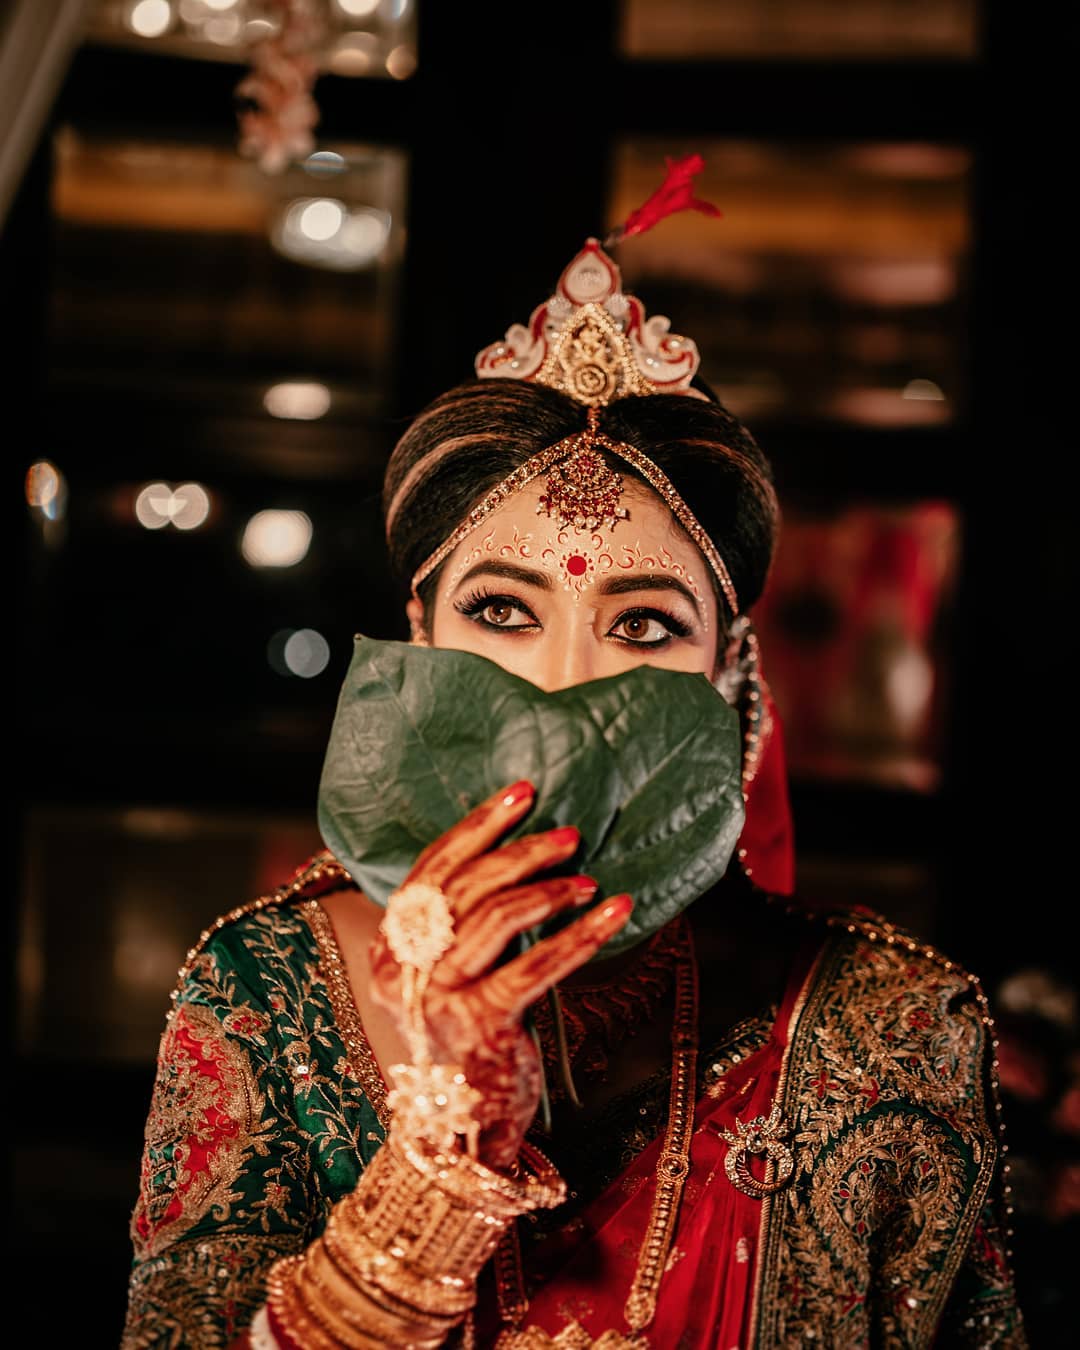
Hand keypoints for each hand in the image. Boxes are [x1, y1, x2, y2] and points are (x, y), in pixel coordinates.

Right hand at [368, 779, 630, 1167]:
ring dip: (550, 891)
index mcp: (390, 949)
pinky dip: (581, 934)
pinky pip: (536, 964)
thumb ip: (456, 930)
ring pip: (495, 917)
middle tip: (569, 835)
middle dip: (521, 851)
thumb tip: (515, 860)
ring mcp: (438, 999)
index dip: (476, 825)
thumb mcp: (443, 983)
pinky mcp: (481, 1025)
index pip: (430, 868)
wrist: (460, 1137)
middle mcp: (404, 970)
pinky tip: (615, 913)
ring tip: (589, 881)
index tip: (521, 794)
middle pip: (463, 886)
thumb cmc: (462, 1048)